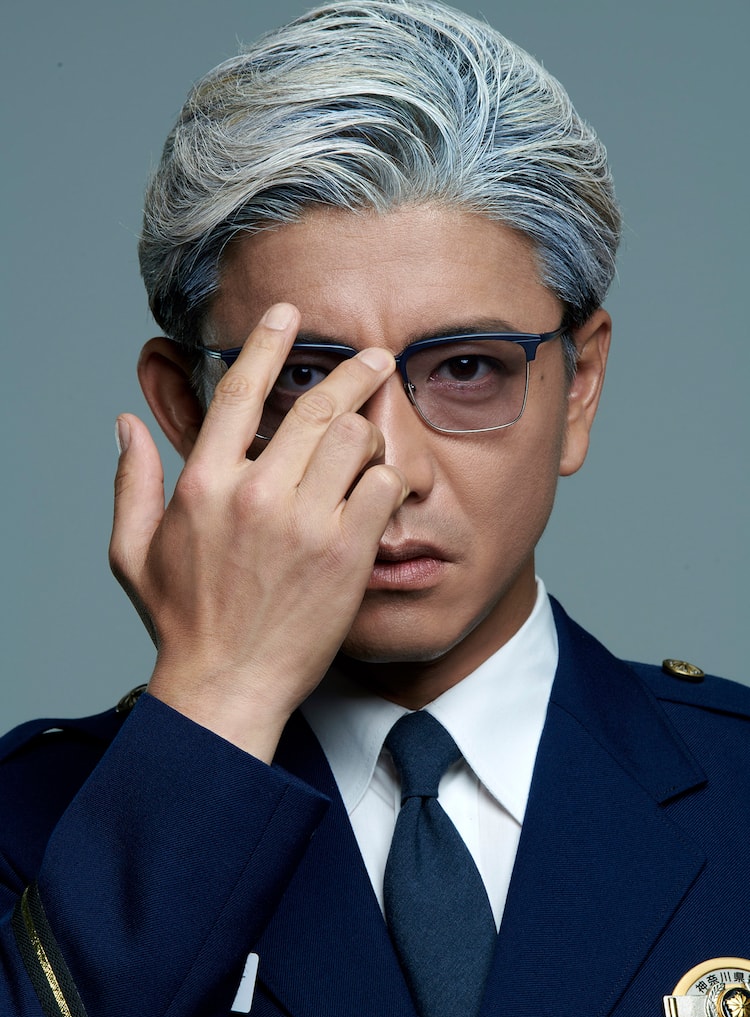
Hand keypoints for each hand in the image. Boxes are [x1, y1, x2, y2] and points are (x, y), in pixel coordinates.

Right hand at [109, 303, 408, 759]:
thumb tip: (125, 424)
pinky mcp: (347, 554)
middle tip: (375, 359)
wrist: (227, 686)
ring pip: (356, 440)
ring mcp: (306, 523)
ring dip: (369, 432)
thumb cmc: (183, 622)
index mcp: (204, 485)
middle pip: (316, 406)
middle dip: (353, 373)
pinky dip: (386, 481)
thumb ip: (131, 482)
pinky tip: (378, 490)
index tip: (289, 315)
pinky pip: (383, 488)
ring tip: (373, 440)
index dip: (268, 342)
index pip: (240, 390)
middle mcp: (256, 494)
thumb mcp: (133, 553)